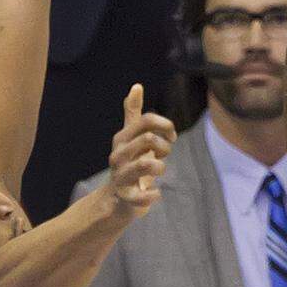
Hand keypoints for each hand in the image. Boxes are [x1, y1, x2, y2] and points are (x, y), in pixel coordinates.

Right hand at [108, 82, 174, 204]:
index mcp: (122, 138)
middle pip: (148, 139)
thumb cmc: (129, 164)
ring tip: (158, 171)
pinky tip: (154, 193)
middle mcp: (118, 155)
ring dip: (160, 168)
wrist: (116, 200)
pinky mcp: (126, 197)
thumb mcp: (130, 137)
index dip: (165, 126)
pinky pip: (145, 195)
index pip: (147, 120)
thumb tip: (137, 86)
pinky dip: (154, 194)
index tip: (170, 137)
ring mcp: (121, 176)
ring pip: (147, 165)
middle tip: (164, 155)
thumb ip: (133, 113)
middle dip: (164, 147)